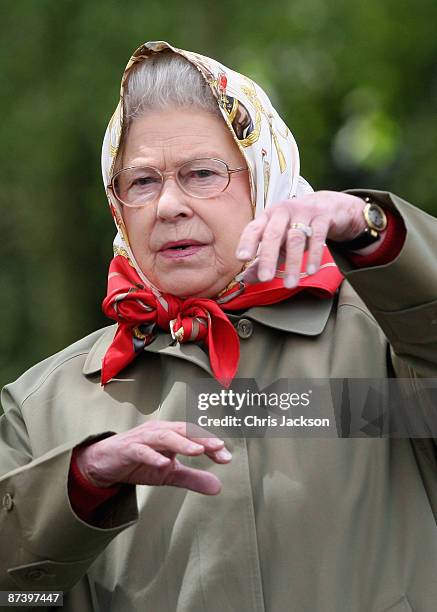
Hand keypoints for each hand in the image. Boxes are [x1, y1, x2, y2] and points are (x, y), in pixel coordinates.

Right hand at [74, 421, 230, 494]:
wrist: (104, 463)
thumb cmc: (139, 463)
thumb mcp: (169, 474)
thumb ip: (193, 478)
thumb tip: (219, 487)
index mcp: (171, 434)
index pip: (195, 436)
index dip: (210, 444)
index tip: (227, 458)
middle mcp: (159, 431)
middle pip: (184, 430)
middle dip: (202, 438)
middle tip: (219, 447)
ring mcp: (143, 438)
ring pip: (165, 436)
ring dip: (182, 443)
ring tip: (198, 451)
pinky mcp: (128, 449)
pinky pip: (142, 451)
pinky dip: (153, 456)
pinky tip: (164, 463)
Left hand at [236, 191, 366, 287]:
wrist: (329, 205)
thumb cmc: (297, 225)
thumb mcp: (279, 240)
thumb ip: (263, 259)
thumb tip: (246, 278)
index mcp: (268, 216)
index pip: (253, 228)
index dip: (246, 242)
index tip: (241, 258)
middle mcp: (283, 212)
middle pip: (273, 234)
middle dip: (268, 257)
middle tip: (265, 278)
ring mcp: (303, 212)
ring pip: (295, 238)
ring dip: (292, 263)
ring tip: (290, 284)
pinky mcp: (322, 217)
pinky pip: (317, 237)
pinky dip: (314, 256)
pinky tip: (310, 271)